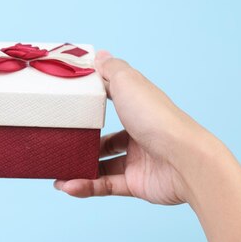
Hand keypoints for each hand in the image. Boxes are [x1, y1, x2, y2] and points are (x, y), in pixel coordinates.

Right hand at [54, 50, 222, 204]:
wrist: (184, 160)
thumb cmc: (157, 118)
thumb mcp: (128, 83)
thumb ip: (110, 69)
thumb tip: (98, 55)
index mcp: (139, 108)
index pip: (112, 104)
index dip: (91, 104)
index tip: (68, 106)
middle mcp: (139, 134)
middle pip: (105, 140)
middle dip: (82, 143)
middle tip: (59, 143)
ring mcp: (137, 160)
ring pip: (101, 165)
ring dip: (78, 168)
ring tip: (56, 169)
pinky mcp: (135, 184)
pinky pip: (104, 185)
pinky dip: (84, 186)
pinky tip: (66, 185)